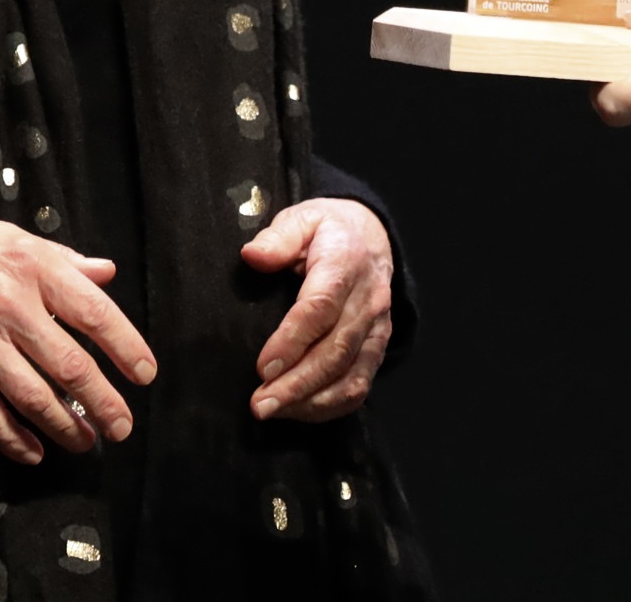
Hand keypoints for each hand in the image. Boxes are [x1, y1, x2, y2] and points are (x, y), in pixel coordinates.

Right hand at [0, 210, 158, 463]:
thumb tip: (107, 273)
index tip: (144, 373)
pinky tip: (34, 451)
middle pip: (69, 366)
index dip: (126, 347)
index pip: (93, 313)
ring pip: (33, 397)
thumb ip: (65, 261)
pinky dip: (13, 439)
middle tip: (122, 425)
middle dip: (103, 402)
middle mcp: (11, 307)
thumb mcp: (18, 239)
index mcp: (34, 269)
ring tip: (87, 442)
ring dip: (65, 427)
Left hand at [239, 197, 394, 419]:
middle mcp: (367, 300)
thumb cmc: (326, 230)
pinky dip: (331, 405)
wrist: (371, 235)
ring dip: (311, 401)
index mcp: (345, 264)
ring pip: (350, 375)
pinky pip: (360, 384)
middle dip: (296, 384)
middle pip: (334, 351)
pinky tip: (300, 411)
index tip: (262, 366)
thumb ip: (278, 238)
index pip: (320, 308)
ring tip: (274, 411)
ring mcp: (377, 327)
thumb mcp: (301, 218)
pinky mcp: (378, 347)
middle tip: (260, 405)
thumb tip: (252, 256)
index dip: (292, 341)